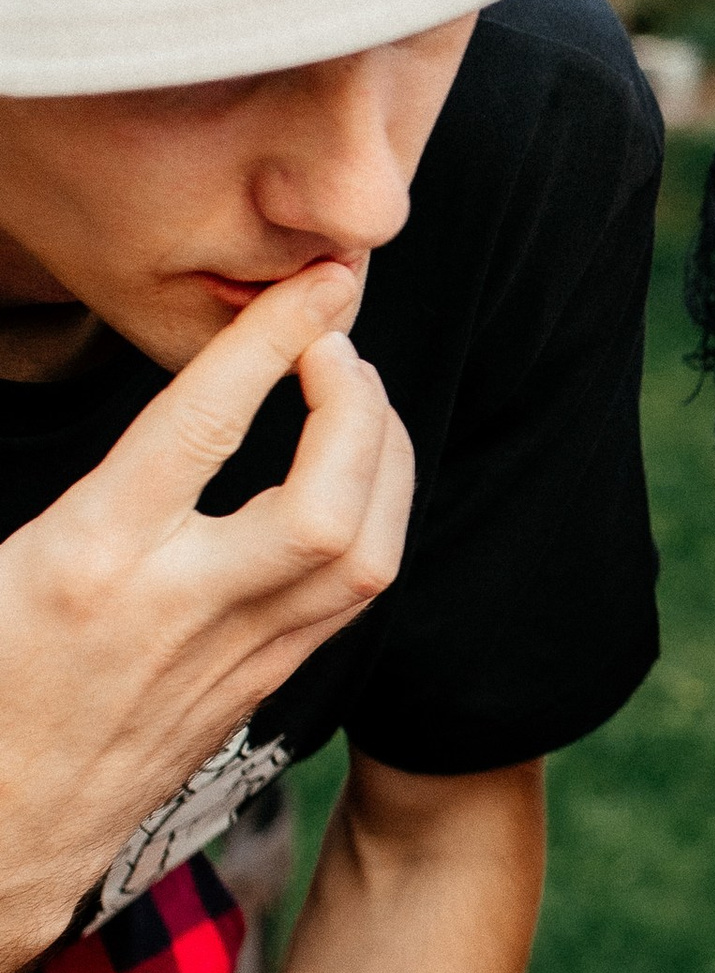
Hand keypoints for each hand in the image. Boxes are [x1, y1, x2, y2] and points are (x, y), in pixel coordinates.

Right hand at [0, 264, 414, 972]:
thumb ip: (71, 483)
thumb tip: (118, 386)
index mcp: (86, 560)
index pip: (201, 425)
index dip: (269, 339)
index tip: (314, 285)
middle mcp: (176, 610)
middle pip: (326, 504)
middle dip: (358, 406)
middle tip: (338, 342)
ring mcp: (233, 658)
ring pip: (365, 556)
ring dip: (385, 458)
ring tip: (357, 392)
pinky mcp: (263, 687)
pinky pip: (353, 596)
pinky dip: (376, 516)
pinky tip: (359, 474)